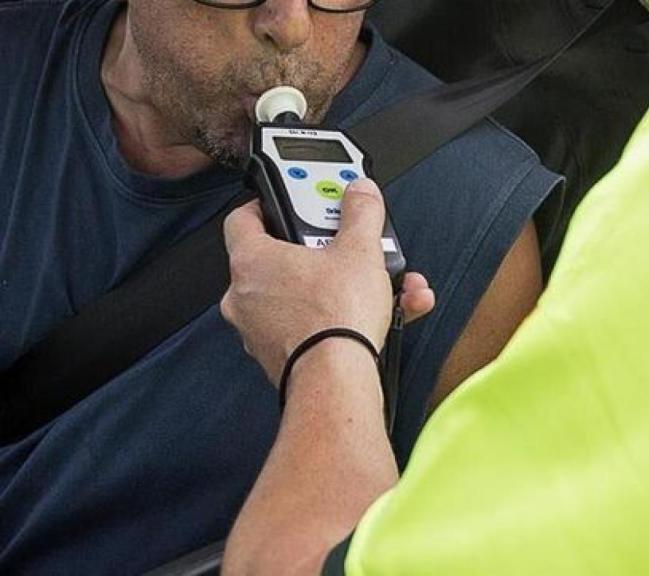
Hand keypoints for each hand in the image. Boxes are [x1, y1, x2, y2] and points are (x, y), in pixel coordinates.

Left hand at [221, 179, 434, 383]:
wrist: (336, 380)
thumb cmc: (334, 318)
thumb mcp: (360, 250)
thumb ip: (361, 213)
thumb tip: (360, 193)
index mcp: (251, 260)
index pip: (243, 218)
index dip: (269, 204)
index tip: (295, 201)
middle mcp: (245, 296)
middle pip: (282, 258)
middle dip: (324, 250)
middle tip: (350, 243)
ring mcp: (260, 330)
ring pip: (303, 296)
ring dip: (343, 286)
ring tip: (382, 283)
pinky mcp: (281, 355)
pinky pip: (312, 325)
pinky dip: (342, 317)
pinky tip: (384, 313)